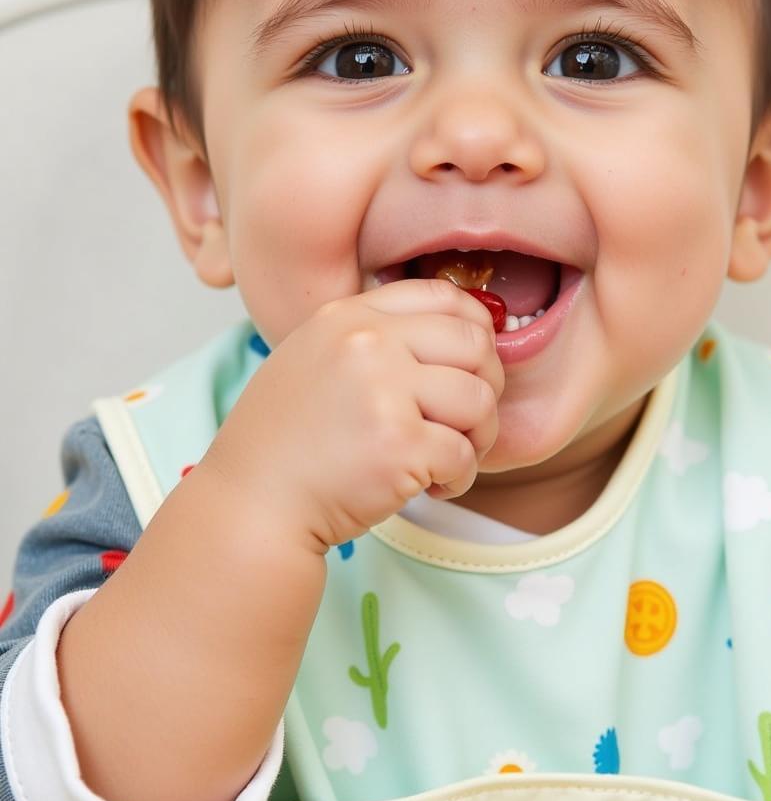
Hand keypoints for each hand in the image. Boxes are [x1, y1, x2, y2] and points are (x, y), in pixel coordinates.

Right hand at [200, 278, 504, 549]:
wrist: (254, 504)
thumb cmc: (289, 441)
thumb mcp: (317, 358)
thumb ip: (375, 338)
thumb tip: (465, 331)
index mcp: (348, 316)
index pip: (443, 296)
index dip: (475, 329)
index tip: (473, 364)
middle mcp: (367, 344)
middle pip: (475, 344)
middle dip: (486, 386)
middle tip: (465, 421)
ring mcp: (384, 393)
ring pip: (479, 400)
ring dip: (478, 437)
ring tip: (446, 458)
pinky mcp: (400, 446)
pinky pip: (465, 454)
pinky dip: (458, 478)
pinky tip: (430, 487)